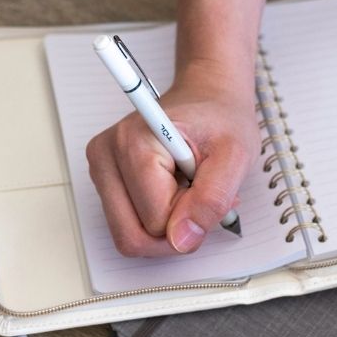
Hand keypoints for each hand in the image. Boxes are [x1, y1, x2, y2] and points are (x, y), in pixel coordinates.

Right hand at [86, 63, 258, 256]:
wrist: (208, 96)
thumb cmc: (220, 118)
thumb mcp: (235, 156)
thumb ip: (212, 199)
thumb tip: (183, 240)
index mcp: (134, 143)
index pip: (156, 222)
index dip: (192, 218)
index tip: (208, 188)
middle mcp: (107, 155)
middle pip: (132, 236)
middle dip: (174, 231)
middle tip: (198, 196)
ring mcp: (101, 167)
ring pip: (127, 235)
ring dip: (165, 226)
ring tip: (185, 189)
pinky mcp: (104, 178)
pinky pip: (126, 225)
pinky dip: (155, 219)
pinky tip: (172, 191)